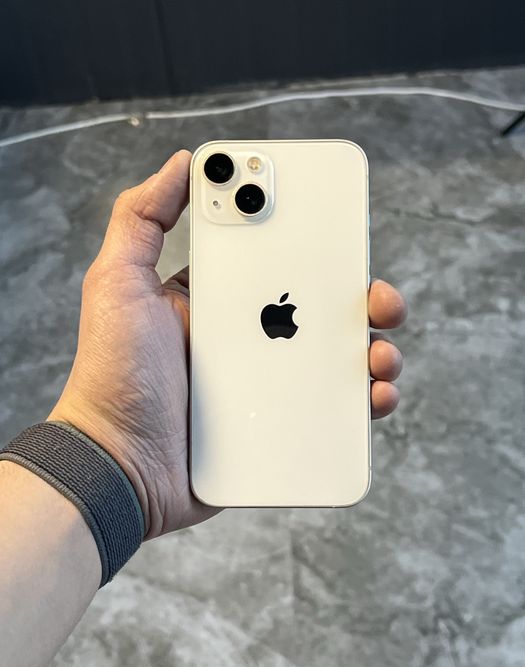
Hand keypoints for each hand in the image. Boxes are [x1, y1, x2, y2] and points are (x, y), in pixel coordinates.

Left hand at [48, 150, 406, 539]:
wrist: (119, 466)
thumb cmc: (113, 375)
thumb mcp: (117, 282)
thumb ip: (141, 219)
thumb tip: (183, 163)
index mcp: (218, 299)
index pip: (275, 260)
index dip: (309, 242)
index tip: (332, 227)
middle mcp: (249, 337)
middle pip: (319, 307)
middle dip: (360, 295)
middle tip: (376, 296)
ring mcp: (268, 382)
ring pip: (338, 356)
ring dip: (375, 347)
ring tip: (380, 352)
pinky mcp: (280, 425)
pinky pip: (335, 409)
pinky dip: (366, 400)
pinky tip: (375, 393)